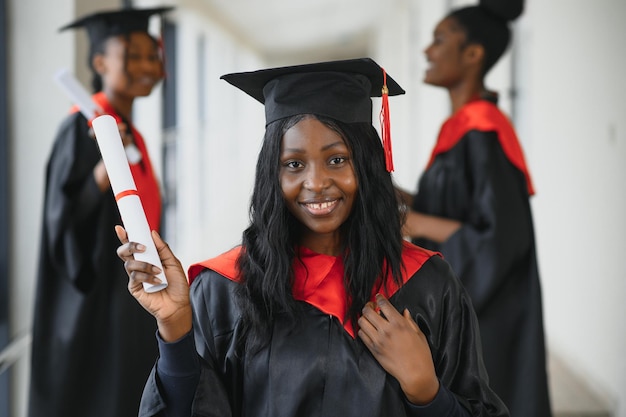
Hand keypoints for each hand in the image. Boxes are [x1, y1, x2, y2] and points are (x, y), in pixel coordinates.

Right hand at [115, 225, 191, 341]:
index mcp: (147, 258)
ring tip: (158, 271)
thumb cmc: (177, 284)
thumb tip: (152, 233)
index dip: (125, 235)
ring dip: (144, 265)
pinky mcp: (135, 288)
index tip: (121, 226)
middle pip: (123, 252)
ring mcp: (135, 277)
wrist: (179, 305)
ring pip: (129, 264)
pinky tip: (158, 281)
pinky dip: (147, 276)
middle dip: (129, 246)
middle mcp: (138, 266)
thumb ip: (163, 248)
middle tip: (142, 247)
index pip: (133, 245)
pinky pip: (135, 277)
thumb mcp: (173, 262)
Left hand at [358, 294, 438, 404]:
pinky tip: (369, 330)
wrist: (415, 374)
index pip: (383, 304)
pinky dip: (363, 330)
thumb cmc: (420, 354)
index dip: (379, 298)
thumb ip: (409, 321)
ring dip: (365, 318)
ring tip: (369, 318)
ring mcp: (378, 340)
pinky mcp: (373, 349)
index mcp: (399, 323)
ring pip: (362, 322)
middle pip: (368, 311)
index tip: (378, 296)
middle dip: (368, 306)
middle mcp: (386, 330)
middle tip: (371, 307)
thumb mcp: (419, 334)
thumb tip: (404, 312)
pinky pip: (361, 335)